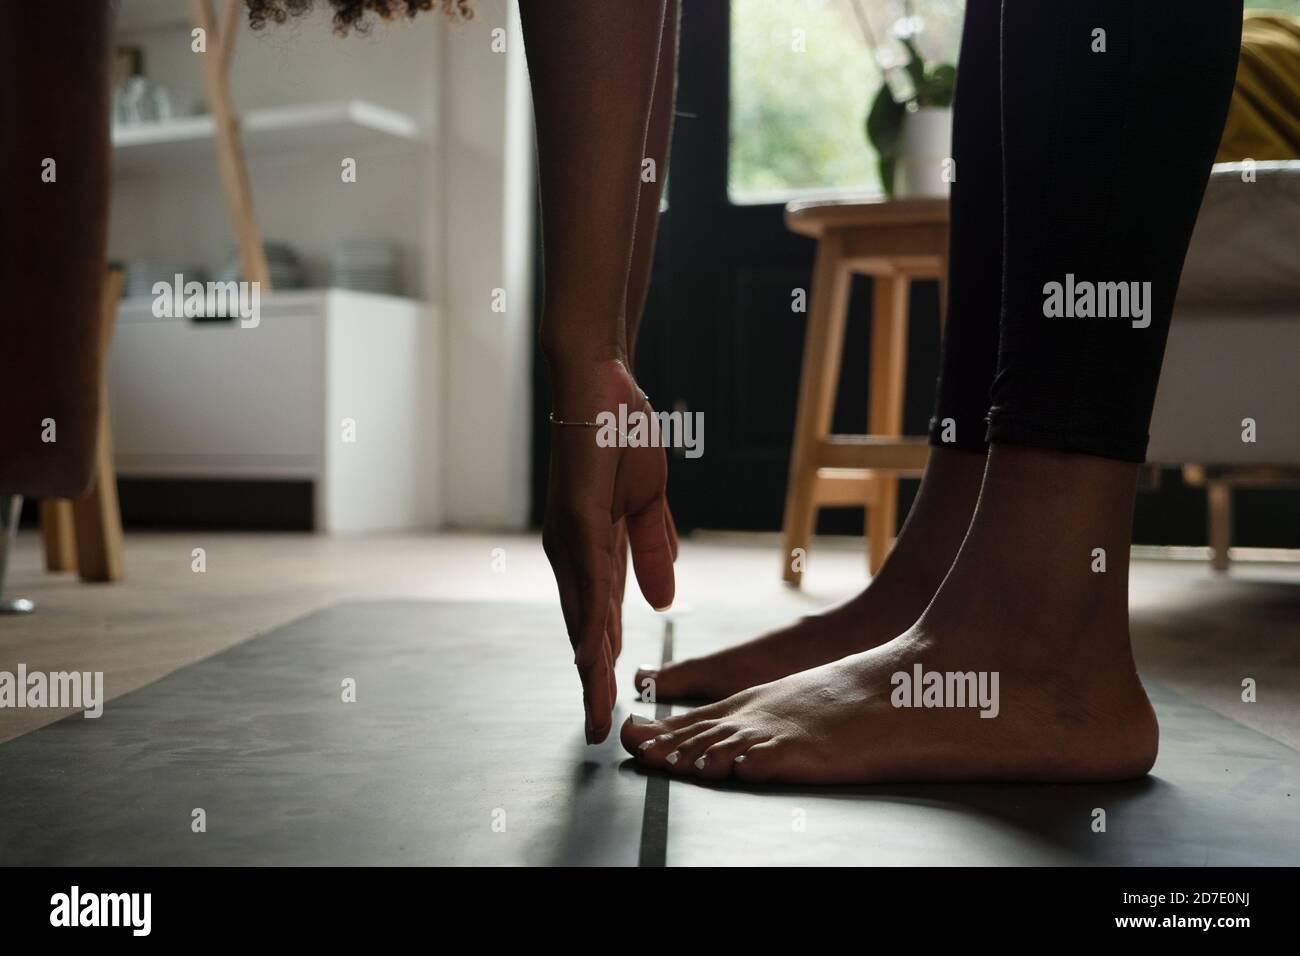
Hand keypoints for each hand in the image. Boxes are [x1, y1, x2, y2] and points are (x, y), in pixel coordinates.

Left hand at [543, 359, 675, 743]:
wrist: (602, 385)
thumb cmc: (619, 437)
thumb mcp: (646, 506)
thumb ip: (651, 551)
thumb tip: (660, 603)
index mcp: (591, 551)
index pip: (598, 620)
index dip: (602, 665)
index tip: (608, 706)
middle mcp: (574, 552)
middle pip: (585, 630)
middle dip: (592, 681)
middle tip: (598, 730)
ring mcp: (572, 537)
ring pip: (583, 613)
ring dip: (588, 663)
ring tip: (595, 705)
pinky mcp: (577, 517)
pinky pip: (589, 576)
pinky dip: (590, 615)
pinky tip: (592, 648)